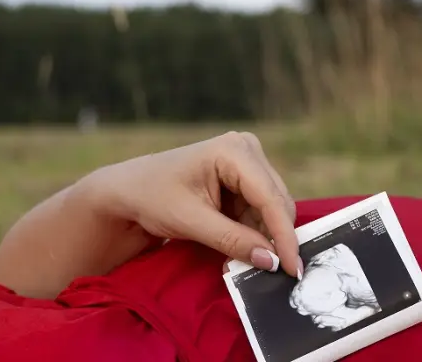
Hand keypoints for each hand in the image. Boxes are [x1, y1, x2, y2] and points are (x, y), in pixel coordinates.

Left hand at [84, 131, 301, 277]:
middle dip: (274, 237)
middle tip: (272, 272)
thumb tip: (271, 262)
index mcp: (234, 151)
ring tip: (244, 261)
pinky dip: (252, 232)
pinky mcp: (243, 177)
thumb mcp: (191, 222)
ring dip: (261, 237)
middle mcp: (246, 149)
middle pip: (277, 201)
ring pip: (270, 208)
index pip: (270, 198)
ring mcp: (246, 161)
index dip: (284, 236)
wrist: (128, 191)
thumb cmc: (152, 198)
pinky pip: (259, 210)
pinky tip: (239, 248)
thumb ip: (233, 241)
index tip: (293, 269)